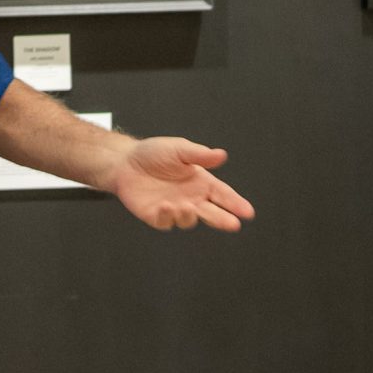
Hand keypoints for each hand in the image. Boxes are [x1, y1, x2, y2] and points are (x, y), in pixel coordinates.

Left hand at [110, 136, 253, 232]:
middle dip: (223, 219)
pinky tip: (167, 207)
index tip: (247, 212)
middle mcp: (191, 198)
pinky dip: (168, 216)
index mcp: (201, 182)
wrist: (124, 162)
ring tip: (187, 207)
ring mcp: (175, 209)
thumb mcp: (178, 149)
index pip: (223, 194)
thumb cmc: (153, 153)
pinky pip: (166, 222)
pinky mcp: (156, 216)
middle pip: (212, 212)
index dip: (236, 203)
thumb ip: (199, 155)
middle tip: (233, 224)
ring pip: (189, 220)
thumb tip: (221, 155)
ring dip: (190, 216)